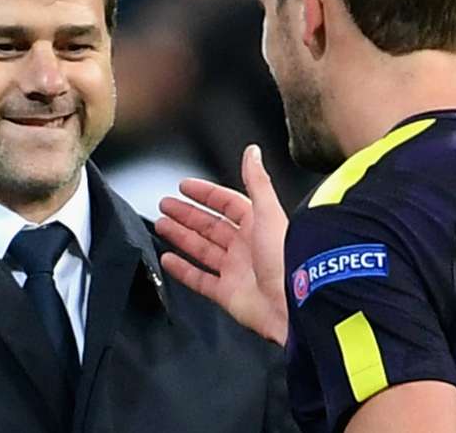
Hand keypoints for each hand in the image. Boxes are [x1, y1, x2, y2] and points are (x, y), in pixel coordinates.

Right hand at [156, 144, 288, 344]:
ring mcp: (236, 271)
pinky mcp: (228, 294)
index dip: (206, 193)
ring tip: (161, 225)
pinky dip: (182, 270)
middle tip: (166, 204)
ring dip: (181, 237)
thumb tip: (252, 152)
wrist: (294, 303)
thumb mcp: (269, 212)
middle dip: (187, 214)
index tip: (184, 186)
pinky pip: (199, 279)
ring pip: (202, 249)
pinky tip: (168, 259)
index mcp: (258, 225)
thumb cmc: (288, 258)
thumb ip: (257, 181)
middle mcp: (246, 247)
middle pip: (210, 225)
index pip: (227, 203)